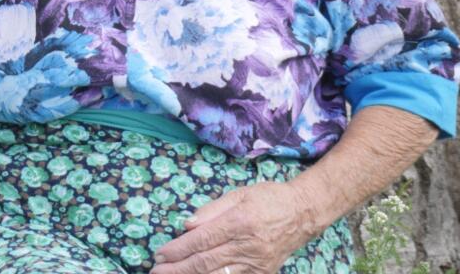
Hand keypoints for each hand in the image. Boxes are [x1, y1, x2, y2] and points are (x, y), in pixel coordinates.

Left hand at [150, 181, 320, 273]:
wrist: (303, 213)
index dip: (178, 249)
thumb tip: (187, 225)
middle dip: (177, 268)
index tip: (160, 254)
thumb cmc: (269, 198)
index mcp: (240, 222)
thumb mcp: (240, 194)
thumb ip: (212, 210)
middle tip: (156, 271)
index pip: (202, 240)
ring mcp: (255, 263)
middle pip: (205, 262)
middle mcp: (247, 246)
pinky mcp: (261, 273)